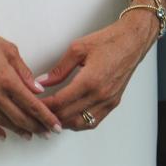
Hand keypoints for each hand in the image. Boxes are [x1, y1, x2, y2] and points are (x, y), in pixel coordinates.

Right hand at [0, 4, 61, 140]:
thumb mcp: (8, 49)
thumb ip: (24, 71)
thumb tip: (36, 89)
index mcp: (7, 78)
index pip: (32, 104)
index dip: (45, 117)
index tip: (55, 125)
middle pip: (20, 117)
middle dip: (36, 127)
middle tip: (45, 132)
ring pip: (4, 122)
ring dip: (18, 130)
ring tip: (29, 134)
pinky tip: (3, 134)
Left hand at [38, 8, 155, 130]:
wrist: (131, 42)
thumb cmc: (107, 41)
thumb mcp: (77, 49)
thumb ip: (59, 69)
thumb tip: (43, 81)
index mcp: (90, 80)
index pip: (61, 101)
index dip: (44, 105)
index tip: (34, 103)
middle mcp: (100, 95)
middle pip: (69, 115)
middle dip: (51, 115)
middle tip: (38, 111)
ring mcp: (108, 101)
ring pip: (81, 123)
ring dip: (65, 122)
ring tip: (51, 116)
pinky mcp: (113, 103)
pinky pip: (94, 121)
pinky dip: (80, 122)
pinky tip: (70, 116)